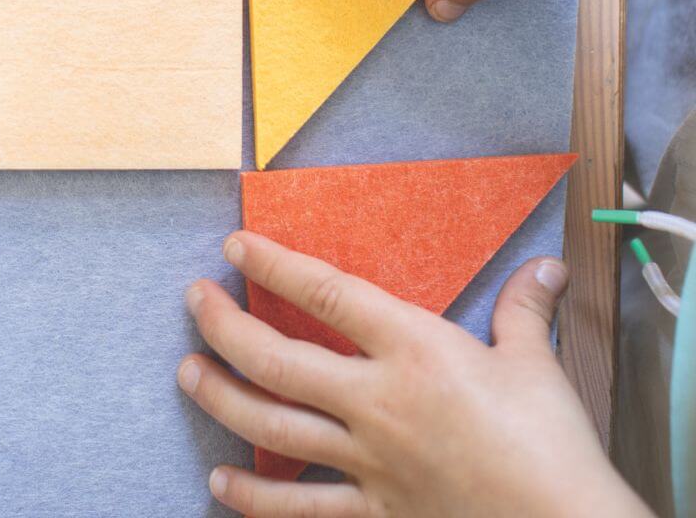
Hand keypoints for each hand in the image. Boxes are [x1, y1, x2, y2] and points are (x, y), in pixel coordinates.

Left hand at [178, 231, 650, 517]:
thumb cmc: (552, 445)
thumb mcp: (536, 364)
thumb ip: (525, 309)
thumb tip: (547, 265)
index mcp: (414, 350)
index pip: (326, 294)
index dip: (274, 265)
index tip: (236, 246)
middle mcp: (377, 402)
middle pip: (278, 360)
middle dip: (225, 327)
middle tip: (194, 301)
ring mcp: (369, 462)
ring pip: (273, 428)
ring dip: (222, 398)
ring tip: (186, 373)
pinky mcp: (374, 513)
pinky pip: (301, 508)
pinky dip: (255, 499)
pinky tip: (220, 483)